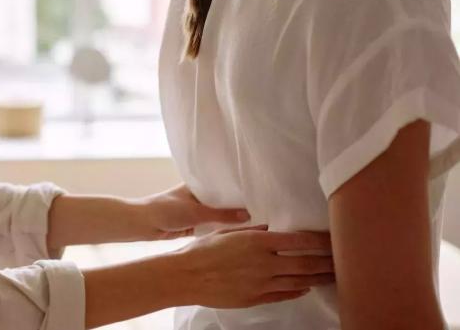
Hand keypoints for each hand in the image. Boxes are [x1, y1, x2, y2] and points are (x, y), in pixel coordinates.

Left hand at [134, 183, 250, 239]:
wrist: (142, 224)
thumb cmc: (165, 210)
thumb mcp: (196, 211)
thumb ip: (222, 215)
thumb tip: (248, 216)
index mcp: (197, 185)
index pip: (223, 185)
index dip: (238, 190)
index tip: (257, 194)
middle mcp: (197, 196)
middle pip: (222, 202)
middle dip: (236, 207)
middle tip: (261, 211)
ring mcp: (195, 211)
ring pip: (217, 215)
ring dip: (229, 220)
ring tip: (254, 222)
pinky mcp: (192, 225)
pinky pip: (210, 226)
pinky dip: (220, 229)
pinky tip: (236, 234)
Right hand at [174, 225, 335, 307]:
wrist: (185, 277)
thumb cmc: (202, 251)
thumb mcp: (227, 232)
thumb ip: (252, 231)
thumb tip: (269, 229)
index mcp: (258, 242)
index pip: (300, 241)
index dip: (320, 241)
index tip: (334, 239)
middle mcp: (265, 263)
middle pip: (305, 263)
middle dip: (326, 262)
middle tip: (343, 260)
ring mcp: (262, 283)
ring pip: (299, 281)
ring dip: (318, 278)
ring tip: (333, 276)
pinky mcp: (256, 298)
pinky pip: (284, 295)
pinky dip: (298, 291)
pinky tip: (306, 288)